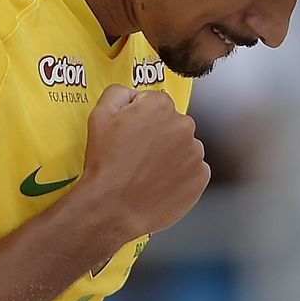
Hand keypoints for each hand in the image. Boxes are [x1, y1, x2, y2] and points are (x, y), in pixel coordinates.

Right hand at [76, 85, 209, 243]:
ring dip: (171, 157)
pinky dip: (179, 177)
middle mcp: (184, 125)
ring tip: (147, 172)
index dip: (141, 118)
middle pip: (173, 125)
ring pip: (184, 149)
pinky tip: (159, 184)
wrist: (113, 207)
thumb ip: (118, 93)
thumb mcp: (99, 115)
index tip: (132, 134)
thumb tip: (132, 94)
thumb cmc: (105, 163)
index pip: (156, 103)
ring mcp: (195, 153)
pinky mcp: (201, 178)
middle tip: (138, 156)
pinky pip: (192, 172)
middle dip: (159, 136)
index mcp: (161, 106)